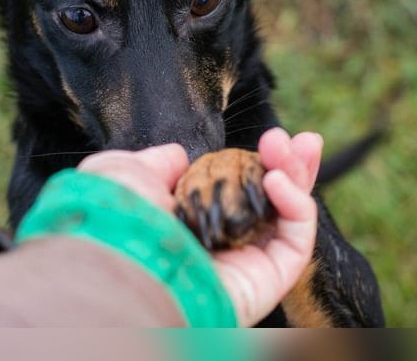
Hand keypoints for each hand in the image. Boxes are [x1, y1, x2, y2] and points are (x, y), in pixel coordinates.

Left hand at [77, 129, 320, 326]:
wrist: (117, 259)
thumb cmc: (113, 217)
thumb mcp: (126, 171)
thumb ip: (158, 162)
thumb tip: (180, 156)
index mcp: (191, 219)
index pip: (238, 188)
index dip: (260, 162)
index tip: (274, 138)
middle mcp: (220, 240)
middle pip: (272, 202)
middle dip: (292, 165)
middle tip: (303, 138)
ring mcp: (245, 260)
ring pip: (289, 217)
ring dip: (298, 175)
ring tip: (292, 145)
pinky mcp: (267, 278)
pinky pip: (296, 239)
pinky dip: (296, 203)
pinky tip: (275, 179)